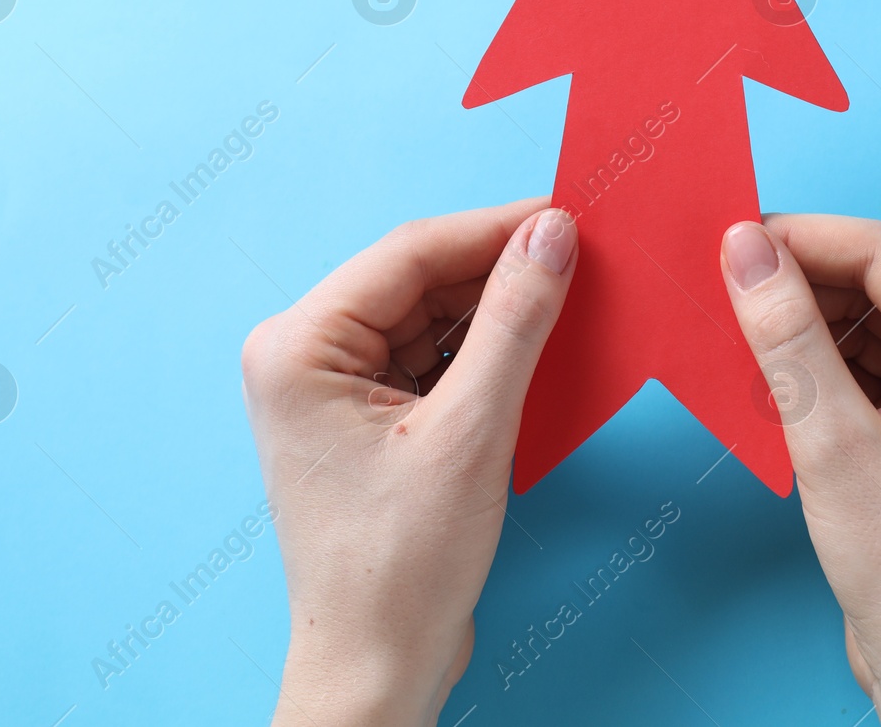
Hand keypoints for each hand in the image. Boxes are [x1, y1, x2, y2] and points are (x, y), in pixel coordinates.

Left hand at [241, 198, 577, 725]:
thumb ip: (514, 322)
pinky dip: (482, 351)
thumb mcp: (470, 431)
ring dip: (495, 310)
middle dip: (499, 269)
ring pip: (429, 316)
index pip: (410, 252)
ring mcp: (329, 387)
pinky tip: (535, 345)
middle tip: (582, 256)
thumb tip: (552, 235)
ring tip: (570, 294)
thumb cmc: (399, 566)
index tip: (568, 213)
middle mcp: (301, 354)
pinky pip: (428, 357)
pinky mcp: (362, 416)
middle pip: (418, 279)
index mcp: (298, 345)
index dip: (495, 228)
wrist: (376, 666)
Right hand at [720, 216, 880, 725]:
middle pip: (880, 282)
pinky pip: (880, 364)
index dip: (798, 238)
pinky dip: (828, 367)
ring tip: (745, 348)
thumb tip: (744, 249)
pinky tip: (779, 385)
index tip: (725, 239)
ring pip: (875, 321)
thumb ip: (786, 337)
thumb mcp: (833, 444)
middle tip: (723, 293)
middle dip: (800, 285)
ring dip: (810, 329)